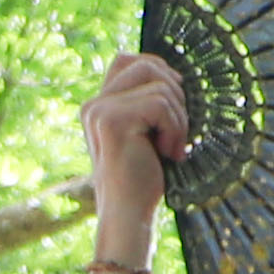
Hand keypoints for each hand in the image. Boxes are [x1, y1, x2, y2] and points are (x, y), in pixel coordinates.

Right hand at [82, 51, 191, 246]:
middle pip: (148, 66)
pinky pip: (161, 104)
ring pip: (160, 86)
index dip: (158, 70)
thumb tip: (178, 76)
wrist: (128, 213)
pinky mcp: (112, 120)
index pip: (128, 60)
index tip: (174, 104)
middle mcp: (94, 104)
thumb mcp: (147, 132)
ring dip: (178, 118)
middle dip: (175, 95)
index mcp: (99, 105)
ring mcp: (100, 111)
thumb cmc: (142, 178)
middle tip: (176, 130)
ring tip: (171, 148)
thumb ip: (148, 102)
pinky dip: (174, 129)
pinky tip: (168, 153)